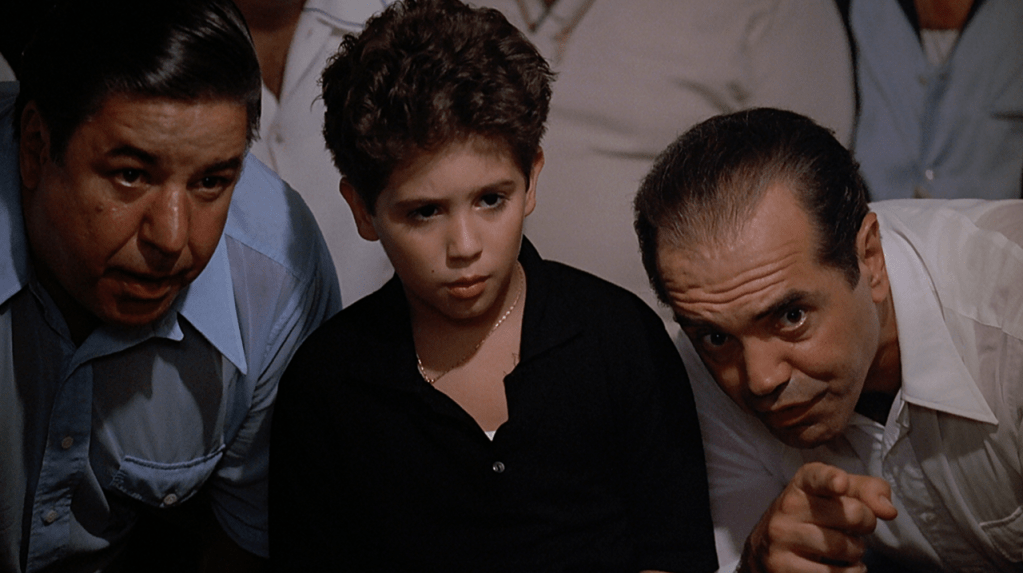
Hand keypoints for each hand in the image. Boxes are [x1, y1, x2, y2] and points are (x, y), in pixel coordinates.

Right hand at [739, 462, 896, 572]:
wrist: (769, 546)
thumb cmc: (815, 516)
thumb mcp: (836, 495)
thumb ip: (867, 491)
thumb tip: (888, 510)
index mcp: (802, 483)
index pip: (817, 477)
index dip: (831, 479)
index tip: (841, 484)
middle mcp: (787, 506)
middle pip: (851, 513)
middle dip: (867, 523)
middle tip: (859, 528)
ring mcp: (781, 537)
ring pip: (842, 547)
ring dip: (857, 552)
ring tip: (848, 549)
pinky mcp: (781, 565)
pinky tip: (844, 568)